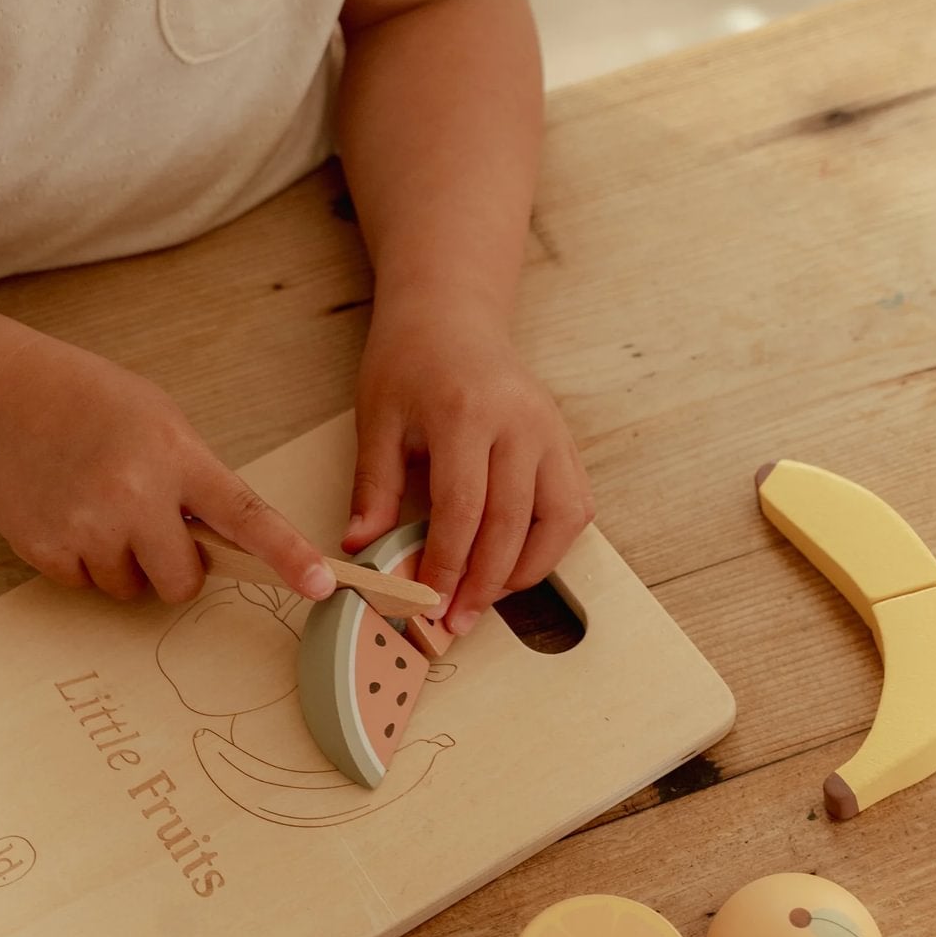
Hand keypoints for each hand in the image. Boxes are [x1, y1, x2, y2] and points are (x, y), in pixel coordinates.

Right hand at [0, 332, 335, 603]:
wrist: (4, 396)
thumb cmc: (94, 405)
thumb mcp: (163, 422)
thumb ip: (197, 479)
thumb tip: (226, 545)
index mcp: (177, 457)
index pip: (245, 515)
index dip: (288, 554)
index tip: (323, 583)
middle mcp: (135, 495)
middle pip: (182, 580)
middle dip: (174, 565)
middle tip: (148, 522)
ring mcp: (87, 525)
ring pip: (130, 589)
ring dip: (123, 562)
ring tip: (97, 505)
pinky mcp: (45, 548)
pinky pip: (84, 584)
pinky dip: (80, 560)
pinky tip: (67, 511)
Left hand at [344, 299, 594, 633]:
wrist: (452, 315)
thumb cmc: (410, 361)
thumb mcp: (377, 418)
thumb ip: (373, 486)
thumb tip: (360, 548)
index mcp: (466, 413)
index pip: (462, 510)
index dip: (447, 566)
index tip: (429, 603)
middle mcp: (520, 423)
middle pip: (512, 523)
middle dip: (483, 583)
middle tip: (457, 621)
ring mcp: (551, 431)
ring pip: (560, 520)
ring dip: (526, 569)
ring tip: (487, 596)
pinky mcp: (565, 440)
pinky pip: (575, 505)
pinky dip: (551, 543)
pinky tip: (516, 561)